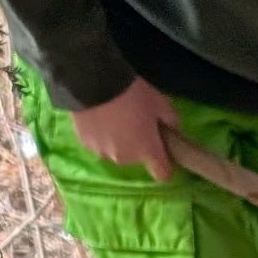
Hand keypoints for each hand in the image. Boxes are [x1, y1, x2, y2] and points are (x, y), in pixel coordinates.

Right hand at [69, 78, 183, 173]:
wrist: (94, 83)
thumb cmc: (133, 93)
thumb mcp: (160, 102)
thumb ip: (170, 121)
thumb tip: (172, 130)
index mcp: (148, 150)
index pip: (162, 174)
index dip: (164, 164)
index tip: (162, 151)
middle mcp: (126, 159)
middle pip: (136, 158)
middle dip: (138, 144)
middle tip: (134, 121)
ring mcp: (104, 153)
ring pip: (116, 151)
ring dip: (117, 140)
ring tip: (113, 118)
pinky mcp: (85, 145)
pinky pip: (98, 144)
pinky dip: (100, 135)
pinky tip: (98, 117)